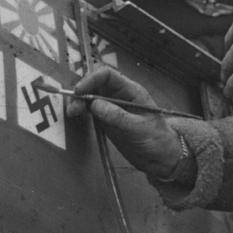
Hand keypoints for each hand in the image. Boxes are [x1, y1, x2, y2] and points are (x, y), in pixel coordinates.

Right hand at [68, 66, 184, 177]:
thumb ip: (117, 116)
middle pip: (95, 84)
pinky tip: (77, 115)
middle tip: (73, 106)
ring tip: (72, 112)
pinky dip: (81, 110)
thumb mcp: (138, 127)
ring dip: (79, 101)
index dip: (91, 79)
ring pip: (90, 96)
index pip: (107, 75)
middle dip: (81, 91)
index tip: (79, 91)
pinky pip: (90, 109)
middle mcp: (120, 96)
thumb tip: (95, 104)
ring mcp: (112, 107)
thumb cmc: (156, 139)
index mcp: (131, 91)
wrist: (160, 157)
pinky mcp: (107, 119)